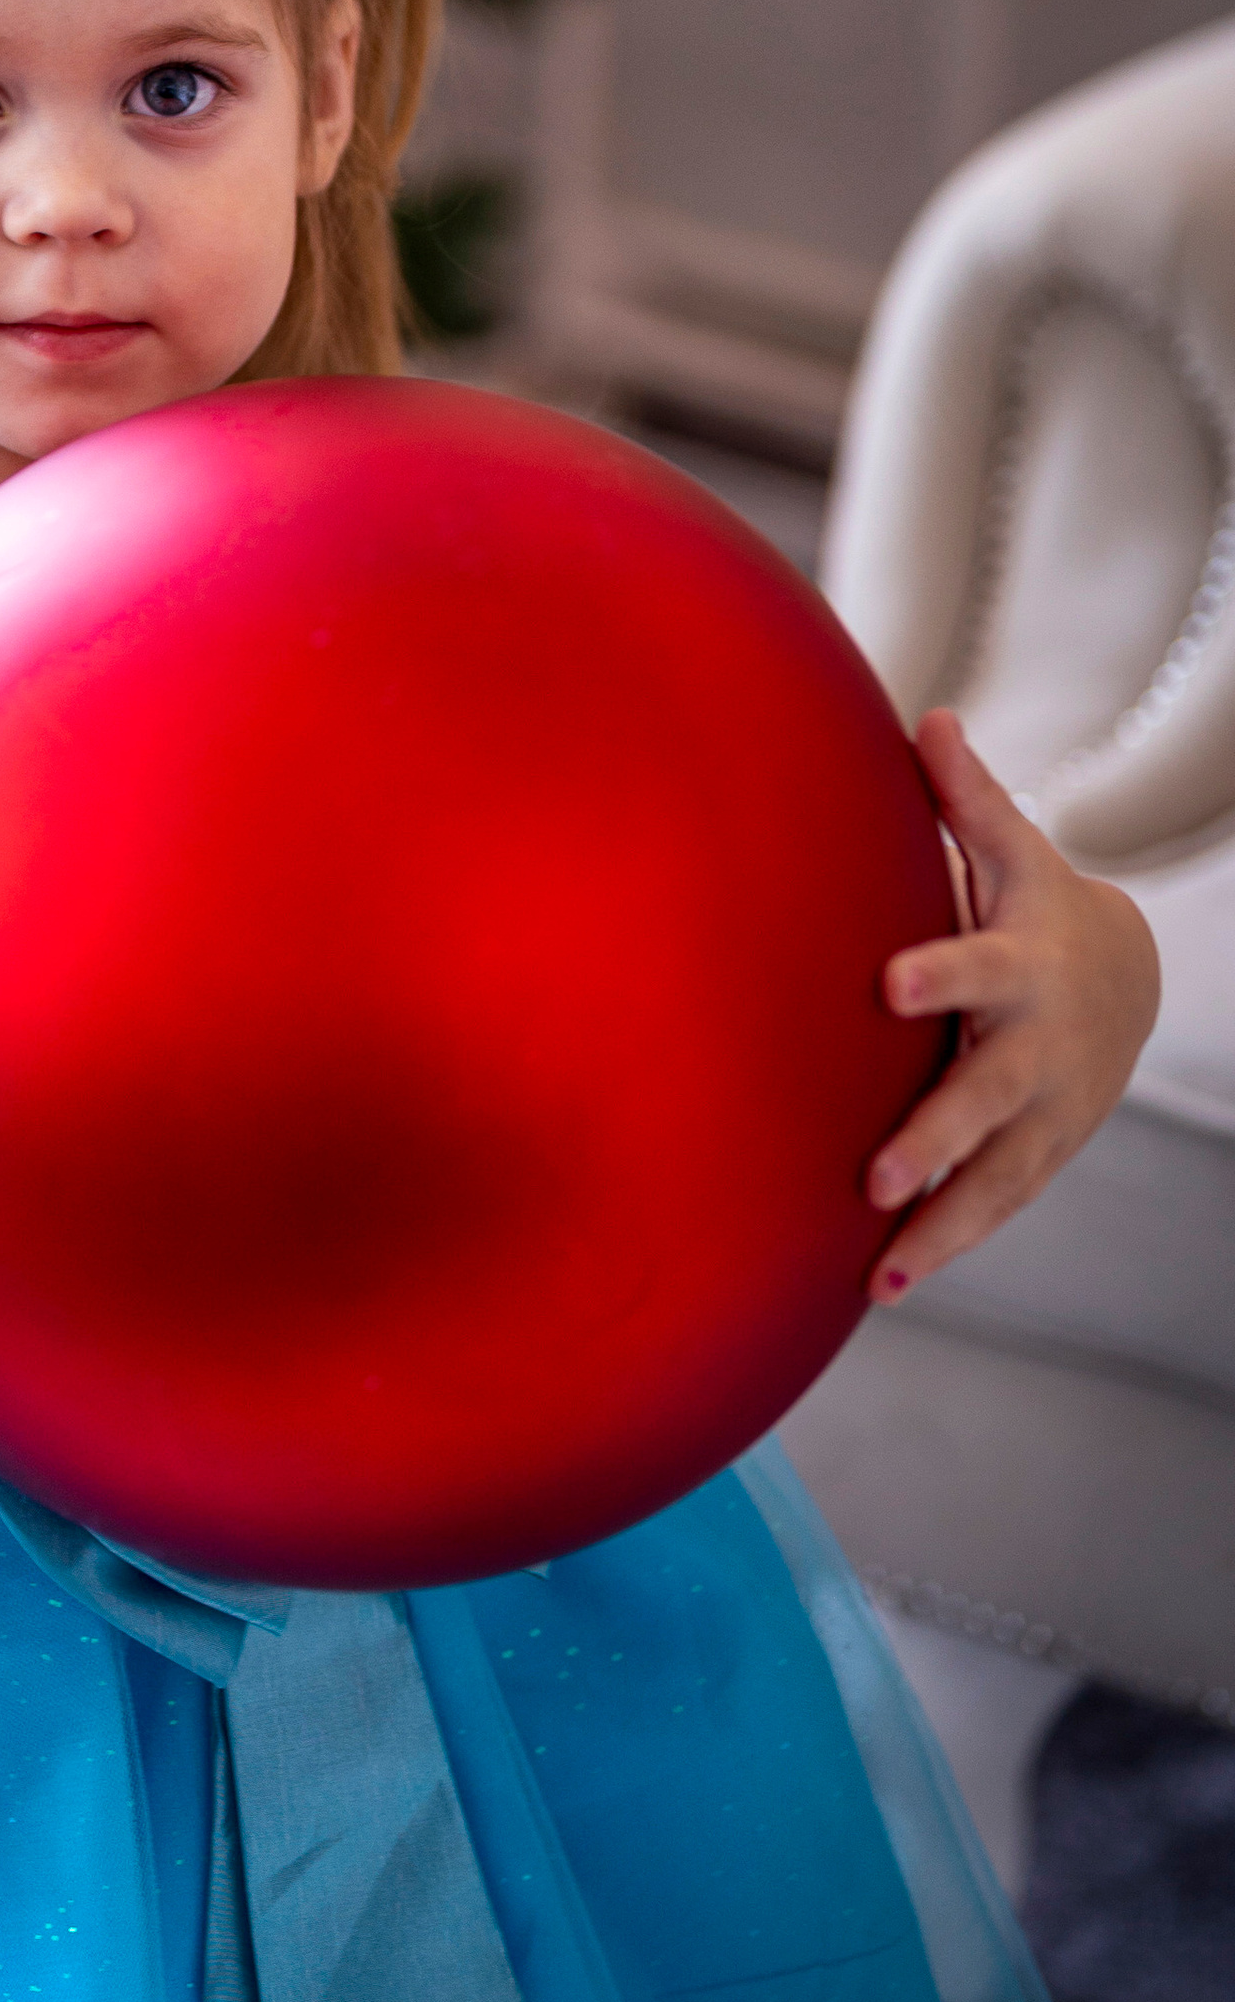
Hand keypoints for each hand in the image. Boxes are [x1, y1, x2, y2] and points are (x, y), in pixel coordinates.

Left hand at [863, 709, 1159, 1305]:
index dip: (938, 972)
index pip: (974, 964)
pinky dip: (946, 1246)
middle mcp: (1034, 1047)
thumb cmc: (1039, 905)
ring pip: (995, 1176)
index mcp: (1018, 964)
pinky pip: (993, 1207)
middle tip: (877, 1174)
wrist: (1124, 979)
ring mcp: (1043, 1110)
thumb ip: (964, 796)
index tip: (887, 981)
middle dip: (937, 1137)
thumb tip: (927, 718)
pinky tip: (883, 1284)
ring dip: (940, 1225)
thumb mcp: (1014, 850)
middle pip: (986, 1096)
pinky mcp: (1038, 1154)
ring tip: (880, 1271)